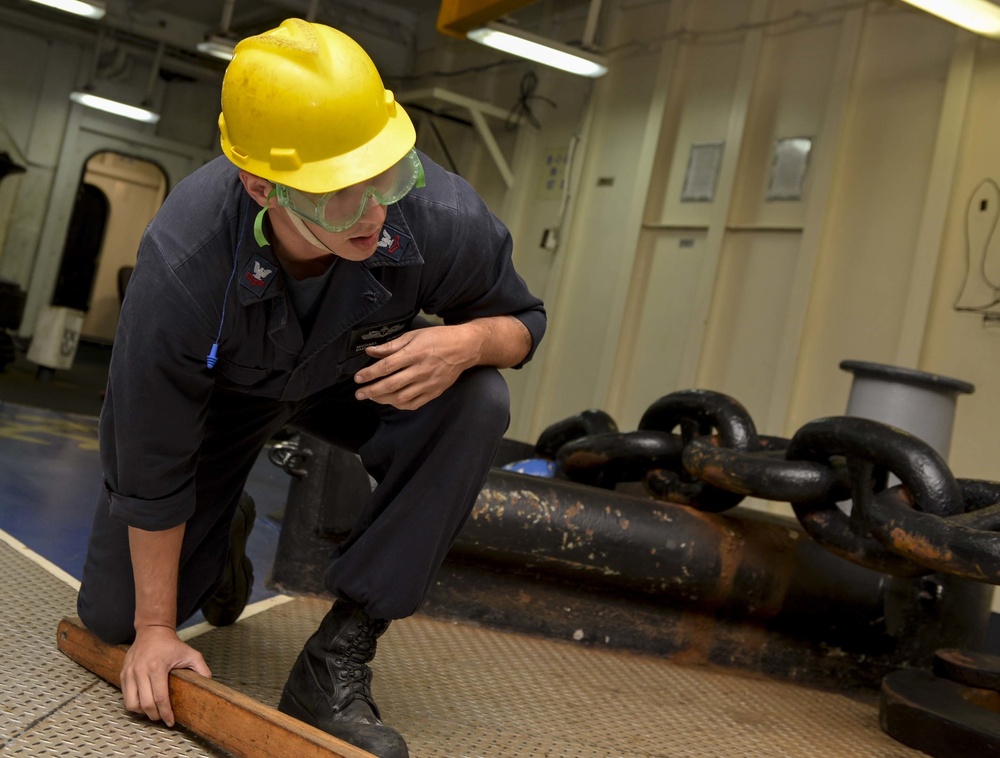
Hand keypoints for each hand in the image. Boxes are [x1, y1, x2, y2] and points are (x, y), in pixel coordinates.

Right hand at [120, 625, 211, 726]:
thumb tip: (208, 683)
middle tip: (162, 718)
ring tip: (153, 711)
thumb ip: (201, 668)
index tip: (171, 721)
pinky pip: (125, 696)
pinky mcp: (123, 674)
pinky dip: (134, 703)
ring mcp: (129, 673)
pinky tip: (144, 702)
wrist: (152, 631)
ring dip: (142, 712)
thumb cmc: (171, 644)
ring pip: (131, 703)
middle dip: (154, 715)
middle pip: (144, 704)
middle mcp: (140, 671)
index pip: (159, 697)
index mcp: (157, 667)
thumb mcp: (190, 653)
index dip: (165, 713)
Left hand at [353, 325, 480, 409]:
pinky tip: (391, 401)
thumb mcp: (413, 336)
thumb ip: (391, 346)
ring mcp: (428, 383)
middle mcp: (421, 370)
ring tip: (372, 397)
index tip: (358, 378)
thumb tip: (371, 351)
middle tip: (359, 393)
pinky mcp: (434, 392)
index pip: (387, 366)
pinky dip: (400, 404)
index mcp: (415, 353)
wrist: (464, 348)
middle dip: (372, 390)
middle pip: (391, 385)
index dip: (370, 373)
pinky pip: (414, 404)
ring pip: (401, 397)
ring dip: (383, 399)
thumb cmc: (437, 338)